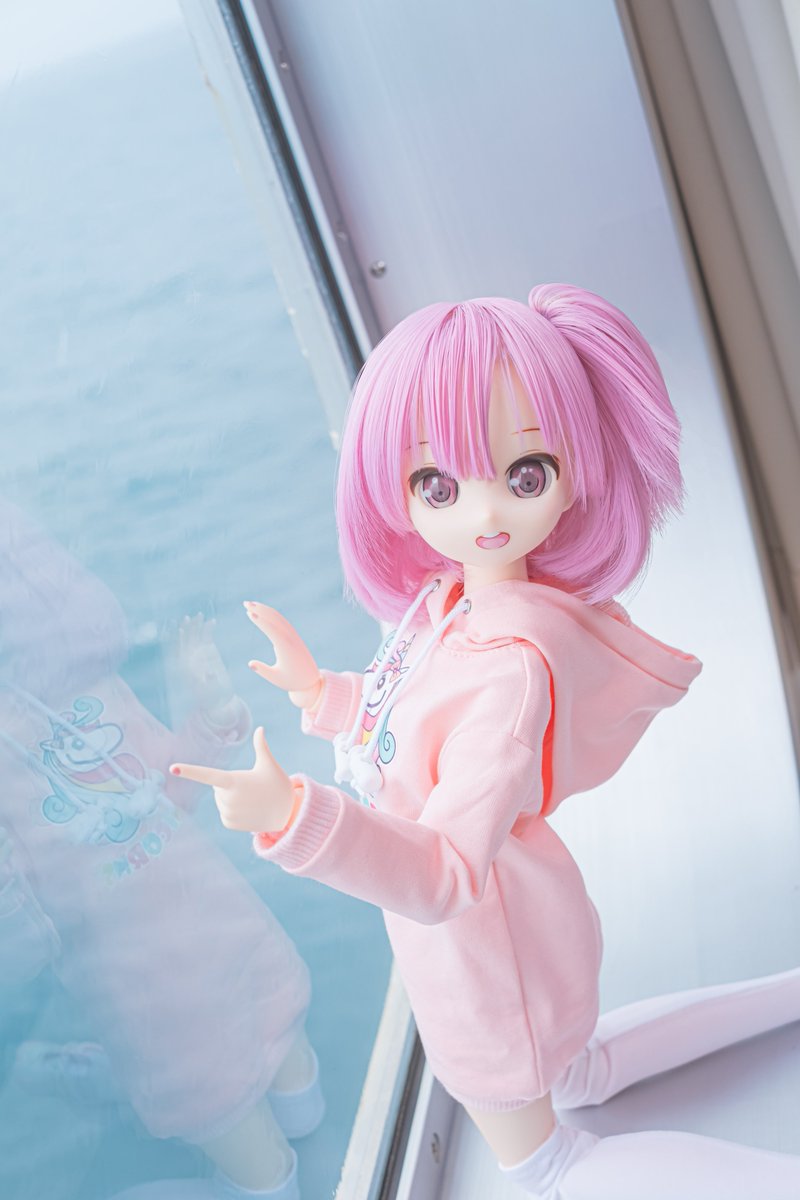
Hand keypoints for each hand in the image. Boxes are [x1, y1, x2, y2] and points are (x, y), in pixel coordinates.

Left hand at [170, 727, 294, 832]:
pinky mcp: (230, 823)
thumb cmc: (278, 785)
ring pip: (220, 800)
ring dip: (231, 798)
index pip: (208, 775)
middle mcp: (228, 798)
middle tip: (250, 787)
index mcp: (234, 781)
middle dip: (229, 785)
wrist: (288, 814)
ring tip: (251, 800)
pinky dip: (233, 811)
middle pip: (217, 787)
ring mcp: (229, 812)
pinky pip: (224, 813)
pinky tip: (248, 811)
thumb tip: (260, 728)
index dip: (190, 771)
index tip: (173, 768)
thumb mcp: (269, 765)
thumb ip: (261, 747)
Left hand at [176, 614, 235, 711]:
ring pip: (195, 635)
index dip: (179, 640)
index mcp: (183, 666)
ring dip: (196, 625)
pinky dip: (208, 629)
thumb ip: (208, 682)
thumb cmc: (209, 697)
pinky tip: (212, 621)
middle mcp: (189, 656)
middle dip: (186, 629)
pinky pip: (207, 636)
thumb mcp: (208, 691)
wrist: (218, 698)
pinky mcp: (208, 649)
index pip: (178, 650)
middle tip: (187, 619)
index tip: (181, 631)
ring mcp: (198, 651)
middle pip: (185, 639)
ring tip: (199, 615)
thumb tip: (209, 673)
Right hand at [244, 602, 322, 709]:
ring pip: (278, 618)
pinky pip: (282, 621)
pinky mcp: (293, 636)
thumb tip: (250, 663)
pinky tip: (263, 611)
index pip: (272, 630)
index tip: (249, 613)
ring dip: (265, 609)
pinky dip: (272, 614)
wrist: (311, 680)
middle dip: (260, 609)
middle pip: (274, 619)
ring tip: (251, 605)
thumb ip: (263, 670)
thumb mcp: (276, 678)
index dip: (260, 621)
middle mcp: (290, 638)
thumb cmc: (292, 681)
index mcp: (286, 648)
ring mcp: (293, 636)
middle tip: (245, 603)